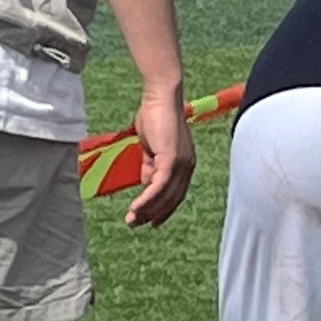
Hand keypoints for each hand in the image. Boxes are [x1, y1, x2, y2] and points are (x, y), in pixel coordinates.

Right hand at [121, 79, 195, 227]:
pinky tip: (136, 207)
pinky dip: (147, 198)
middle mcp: (187, 166)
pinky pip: (159, 185)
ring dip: (148, 209)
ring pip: (165, 195)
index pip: (176, 192)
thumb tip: (146, 182)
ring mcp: (181, 163)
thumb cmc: (155, 116)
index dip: (164, 208)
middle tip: (137, 224)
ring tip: (132, 219)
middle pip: (173, 198)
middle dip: (154, 213)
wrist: (160, 97)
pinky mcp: (171, 159)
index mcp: (184, 163)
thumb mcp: (151, 146)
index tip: (150, 220)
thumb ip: (150, 164)